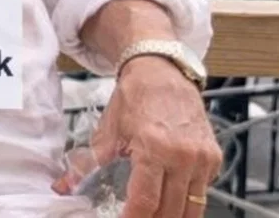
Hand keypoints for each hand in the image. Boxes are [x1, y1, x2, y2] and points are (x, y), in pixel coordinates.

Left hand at [83, 56, 221, 216]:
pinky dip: (188, 202)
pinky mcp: (214, 159)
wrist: (162, 73)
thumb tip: (64, 186)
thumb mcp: (108, 131)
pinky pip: (202, 192)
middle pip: (171, 210)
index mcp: (153, 148)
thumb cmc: (135, 99)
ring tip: (154, 215)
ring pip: (192, 208)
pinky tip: (171, 201)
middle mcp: (183, 156)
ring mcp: (202, 159)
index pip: (146, 200)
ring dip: (173, 217)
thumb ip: (88, 164)